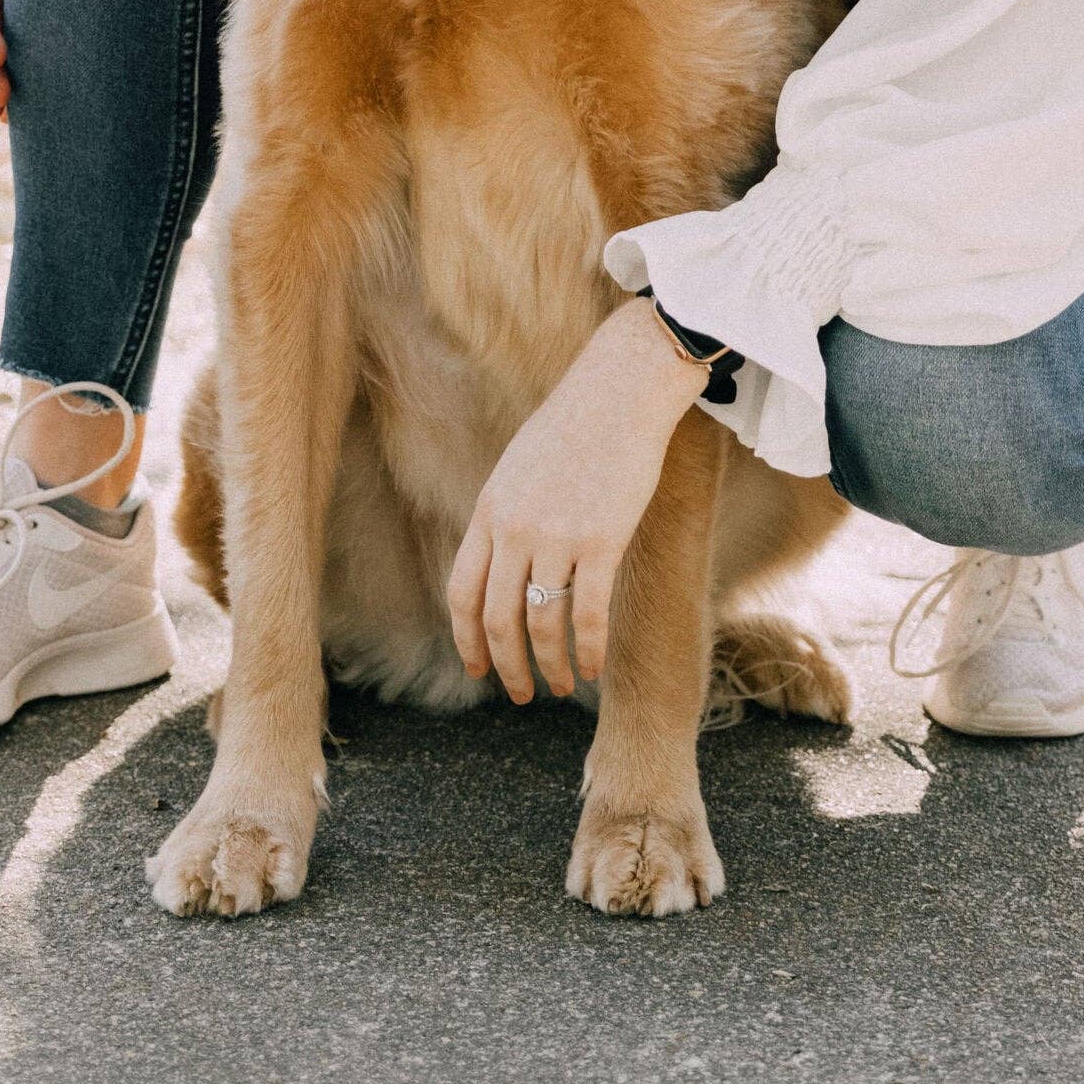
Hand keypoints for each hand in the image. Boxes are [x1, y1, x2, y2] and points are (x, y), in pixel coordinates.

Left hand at [449, 301, 706, 699]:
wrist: (622, 390)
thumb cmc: (577, 425)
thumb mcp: (519, 467)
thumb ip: (506, 515)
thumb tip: (503, 564)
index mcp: (489, 510)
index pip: (461, 591)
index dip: (466, 638)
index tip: (478, 668)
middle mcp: (514, 528)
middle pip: (496, 619)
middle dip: (506, 666)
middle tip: (521, 693)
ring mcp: (556, 536)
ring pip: (541, 624)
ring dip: (549, 666)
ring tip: (559, 686)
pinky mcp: (601, 540)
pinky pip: (588, 614)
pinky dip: (587, 651)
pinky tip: (592, 669)